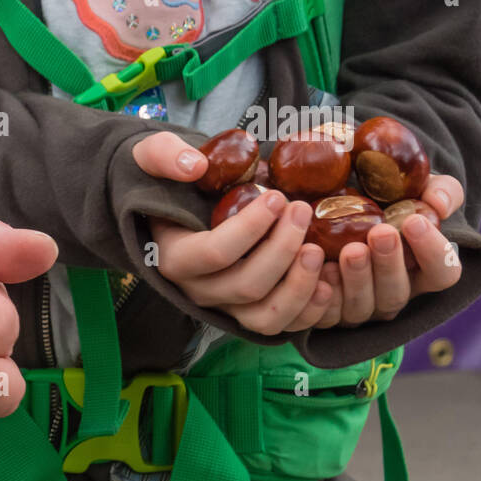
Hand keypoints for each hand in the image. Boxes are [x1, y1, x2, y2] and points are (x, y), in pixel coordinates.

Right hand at [133, 132, 332, 333]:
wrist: (170, 209)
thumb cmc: (167, 182)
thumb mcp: (151, 157)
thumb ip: (164, 155)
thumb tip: (196, 166)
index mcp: (173, 257)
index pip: (214, 253)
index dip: (250, 228)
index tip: (276, 197)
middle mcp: (197, 290)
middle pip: (246, 285)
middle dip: (283, 248)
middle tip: (302, 209)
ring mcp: (224, 306)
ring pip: (265, 317)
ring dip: (299, 284)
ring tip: (319, 247)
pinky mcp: (247, 312)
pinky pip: (281, 326)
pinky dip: (309, 310)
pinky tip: (328, 279)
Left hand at [311, 173, 464, 326]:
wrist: (328, 200)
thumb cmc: (383, 199)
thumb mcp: (416, 188)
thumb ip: (440, 191)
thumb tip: (438, 203)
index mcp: (421, 269)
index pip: (443, 272)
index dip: (433, 251)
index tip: (415, 221)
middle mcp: (391, 293)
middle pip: (397, 292)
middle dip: (389, 263)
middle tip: (380, 233)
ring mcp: (359, 306)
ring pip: (363, 305)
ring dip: (357, 278)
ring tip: (350, 249)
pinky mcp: (327, 312)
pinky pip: (326, 314)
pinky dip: (324, 296)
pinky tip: (321, 269)